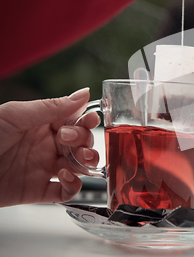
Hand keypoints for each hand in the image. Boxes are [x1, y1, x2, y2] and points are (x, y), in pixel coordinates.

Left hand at [0, 88, 99, 206]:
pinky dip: (73, 185)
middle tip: (69, 141)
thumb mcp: (15, 115)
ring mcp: (43, 168)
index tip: (89, 121)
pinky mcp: (37, 190)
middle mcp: (45, 145)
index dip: (86, 121)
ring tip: (79, 160)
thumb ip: (52, 107)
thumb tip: (83, 93)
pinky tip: (64, 177)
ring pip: (79, 166)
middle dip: (84, 141)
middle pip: (81, 143)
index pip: (75, 120)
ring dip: (86, 162)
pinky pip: (65, 191)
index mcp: (41, 124)